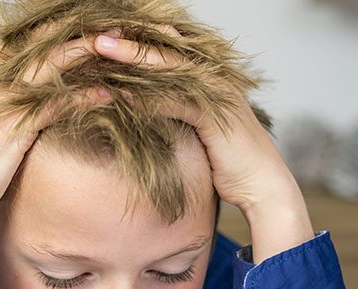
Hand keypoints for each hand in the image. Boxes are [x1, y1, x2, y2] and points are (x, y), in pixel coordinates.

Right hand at [0, 35, 112, 236]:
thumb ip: (4, 113)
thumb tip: (30, 110)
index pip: (23, 40)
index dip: (55, 31)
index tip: (84, 24)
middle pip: (40, 43)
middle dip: (78, 30)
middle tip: (114, 25)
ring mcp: (1, 101)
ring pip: (52, 63)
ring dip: (89, 51)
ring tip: (120, 46)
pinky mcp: (13, 126)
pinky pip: (56, 102)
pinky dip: (84, 96)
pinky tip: (107, 94)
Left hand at [93, 27, 313, 262]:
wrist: (261, 185)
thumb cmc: (227, 161)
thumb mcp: (195, 130)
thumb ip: (174, 111)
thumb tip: (140, 106)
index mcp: (210, 77)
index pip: (170, 50)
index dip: (139, 41)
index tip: (106, 37)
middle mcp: (215, 77)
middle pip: (167, 50)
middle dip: (131, 40)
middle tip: (96, 34)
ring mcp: (218, 93)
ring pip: (169, 68)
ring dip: (132, 59)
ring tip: (100, 51)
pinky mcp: (216, 115)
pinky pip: (176, 101)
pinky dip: (147, 97)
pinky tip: (120, 94)